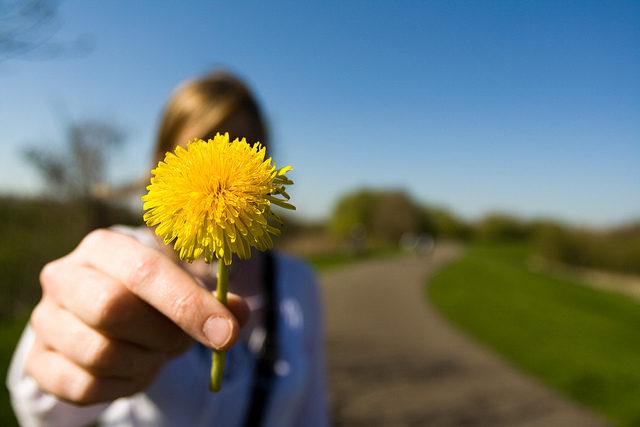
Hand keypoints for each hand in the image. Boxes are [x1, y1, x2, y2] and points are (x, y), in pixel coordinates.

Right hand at [25, 229, 249, 404]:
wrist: (99, 319)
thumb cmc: (149, 299)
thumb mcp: (182, 289)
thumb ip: (214, 300)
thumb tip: (239, 314)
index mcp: (105, 247)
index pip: (145, 271)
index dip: (189, 305)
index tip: (226, 333)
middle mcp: (65, 276)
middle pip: (112, 308)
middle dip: (162, 334)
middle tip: (180, 343)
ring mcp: (46, 319)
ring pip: (99, 353)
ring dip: (144, 363)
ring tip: (155, 354)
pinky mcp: (38, 361)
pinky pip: (83, 386)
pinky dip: (122, 387)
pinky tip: (134, 371)